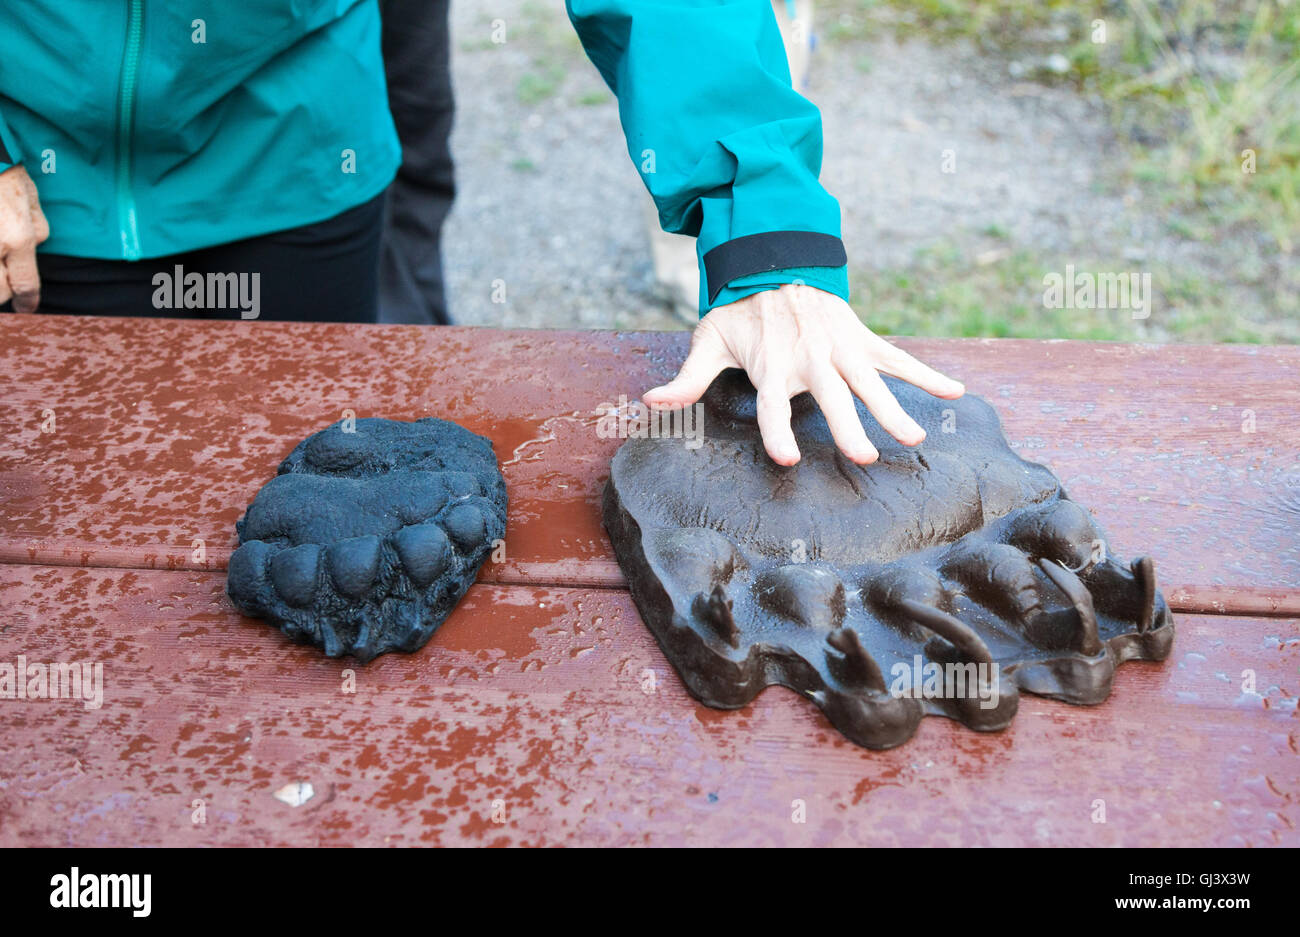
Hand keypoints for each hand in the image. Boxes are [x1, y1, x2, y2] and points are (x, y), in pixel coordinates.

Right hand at [0, 165, 49, 313]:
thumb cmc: (4, 170)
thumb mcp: (31, 197)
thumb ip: (36, 228)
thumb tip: (33, 247)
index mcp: (17, 239)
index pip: (25, 285)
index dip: (28, 301)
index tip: (27, 307)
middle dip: (4, 293)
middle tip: (8, 286)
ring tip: (1, 269)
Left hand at [643, 283, 964, 465]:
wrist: (773, 262)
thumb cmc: (739, 313)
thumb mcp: (708, 341)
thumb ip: (686, 379)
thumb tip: (650, 403)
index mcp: (773, 366)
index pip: (773, 407)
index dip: (777, 431)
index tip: (787, 457)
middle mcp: (810, 359)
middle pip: (832, 399)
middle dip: (849, 428)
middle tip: (865, 458)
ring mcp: (841, 348)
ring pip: (871, 383)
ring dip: (894, 409)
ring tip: (914, 436)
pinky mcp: (862, 338)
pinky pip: (898, 359)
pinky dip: (926, 374)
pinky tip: (954, 393)